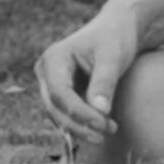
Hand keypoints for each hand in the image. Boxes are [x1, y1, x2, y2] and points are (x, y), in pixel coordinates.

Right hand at [35, 8, 141, 146]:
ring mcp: (51, 83)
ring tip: (109, 130)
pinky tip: (103, 128)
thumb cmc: (115, 38)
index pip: (60, 94)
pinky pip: (66, 113)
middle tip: (105, 134)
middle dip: (79, 124)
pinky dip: (82, 123)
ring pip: (59, 114)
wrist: (117, 29)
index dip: (79, 113)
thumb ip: (104, 83)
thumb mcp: (113, 57)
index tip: (102, 123)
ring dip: (81, 127)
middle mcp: (46, 71)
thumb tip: (100, 111)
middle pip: (55, 107)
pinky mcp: (61, 92)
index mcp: (54, 58)